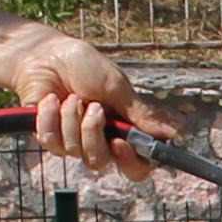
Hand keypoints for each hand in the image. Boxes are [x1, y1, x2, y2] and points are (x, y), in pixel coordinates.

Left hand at [0, 21, 151, 170]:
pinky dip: (51, 116)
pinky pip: (50, 140)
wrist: (46, 55)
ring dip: (72, 118)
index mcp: (121, 130)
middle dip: (93, 132)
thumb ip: (141, 114)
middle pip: (99, 161)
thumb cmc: (84, 66)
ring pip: (73, 150)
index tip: (120, 143)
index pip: (134, 166)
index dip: (130, 162)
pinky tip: (52, 99)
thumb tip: (174, 131)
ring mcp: (71, 141)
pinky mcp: (48, 136)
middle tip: (93, 106)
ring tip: (71, 96)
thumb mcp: (117, 87)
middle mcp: (97, 141)